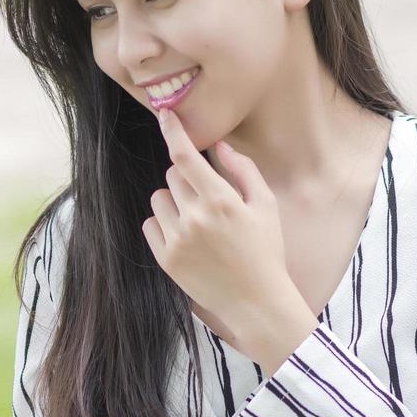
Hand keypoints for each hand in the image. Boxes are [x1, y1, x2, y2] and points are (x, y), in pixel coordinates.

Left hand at [143, 108, 295, 351]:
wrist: (256, 301)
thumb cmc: (266, 251)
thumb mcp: (266, 206)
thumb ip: (243, 171)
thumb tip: (218, 145)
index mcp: (221, 201)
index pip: (184, 157)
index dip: (172, 131)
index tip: (164, 114)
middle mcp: (194, 218)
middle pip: (172, 176)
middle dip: (186, 179)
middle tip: (207, 199)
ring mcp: (177, 240)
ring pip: (158, 199)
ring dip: (173, 202)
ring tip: (196, 220)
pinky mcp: (165, 259)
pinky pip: (150, 225)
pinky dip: (163, 224)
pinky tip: (186, 237)